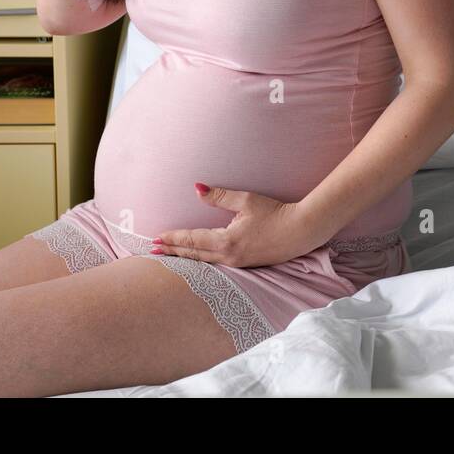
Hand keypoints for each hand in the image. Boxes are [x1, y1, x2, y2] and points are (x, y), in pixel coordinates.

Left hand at [150, 184, 325, 268]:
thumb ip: (220, 196)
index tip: (155, 239)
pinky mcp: (246, 264)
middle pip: (194, 254)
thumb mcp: (247, 200)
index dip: (172, 238)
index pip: (192, 240)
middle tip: (152, 250)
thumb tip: (197, 189)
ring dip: (185, 257)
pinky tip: (197, 260)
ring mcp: (237, 263)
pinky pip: (216, 264)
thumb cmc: (276, 212)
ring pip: (204, 262)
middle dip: (173, 251)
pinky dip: (201, 261)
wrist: (301, 230)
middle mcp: (228, 256)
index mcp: (226, 241)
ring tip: (170, 255)